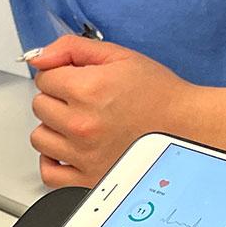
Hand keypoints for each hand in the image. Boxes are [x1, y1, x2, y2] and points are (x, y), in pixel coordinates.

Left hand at [25, 36, 200, 186]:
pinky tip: (67, 150)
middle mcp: (82, 124)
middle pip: (40, 106)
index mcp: (87, 90)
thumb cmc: (159, 95)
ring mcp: (84, 154)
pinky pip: (50, 174)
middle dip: (57, 99)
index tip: (76, 79)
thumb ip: (72, 48)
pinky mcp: (89, 178)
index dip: (60, 74)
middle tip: (82, 100)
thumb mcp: (119, 56)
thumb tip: (39, 57)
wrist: (186, 127)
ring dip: (53, 129)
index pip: (43, 78)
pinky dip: (53, 162)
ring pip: (40, 137)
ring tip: (78, 124)